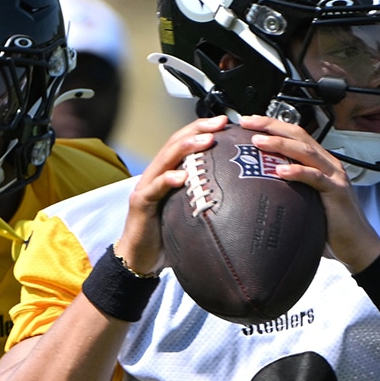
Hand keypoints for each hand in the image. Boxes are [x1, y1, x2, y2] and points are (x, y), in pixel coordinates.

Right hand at [114, 115, 228, 274]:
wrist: (138, 258)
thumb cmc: (166, 236)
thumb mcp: (189, 213)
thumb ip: (206, 200)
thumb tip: (241, 196)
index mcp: (168, 174)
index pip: (185, 143)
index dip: (203, 129)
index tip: (225, 122)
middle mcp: (156, 175)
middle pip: (175, 143)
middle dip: (198, 129)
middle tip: (219, 123)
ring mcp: (146, 187)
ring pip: (165, 159)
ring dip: (186, 147)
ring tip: (206, 140)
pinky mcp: (140, 203)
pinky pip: (154, 188)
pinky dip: (168, 180)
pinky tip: (181, 177)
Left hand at [239, 115, 379, 271]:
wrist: (358, 244)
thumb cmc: (330, 224)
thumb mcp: (306, 199)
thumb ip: (290, 187)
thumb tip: (259, 186)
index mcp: (319, 162)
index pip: (294, 135)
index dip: (272, 125)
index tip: (248, 122)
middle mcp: (328, 163)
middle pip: (298, 135)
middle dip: (271, 125)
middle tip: (247, 122)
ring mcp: (334, 175)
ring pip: (306, 151)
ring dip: (280, 144)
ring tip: (259, 142)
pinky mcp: (337, 192)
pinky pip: (316, 178)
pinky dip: (298, 172)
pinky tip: (280, 171)